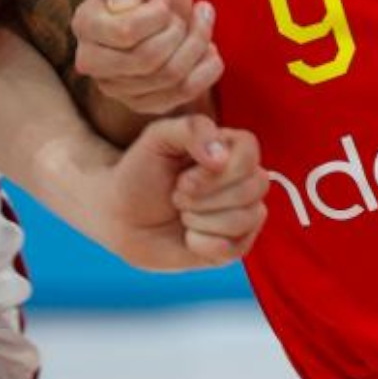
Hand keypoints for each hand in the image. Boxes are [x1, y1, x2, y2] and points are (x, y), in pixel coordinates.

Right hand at [72, 0, 222, 113]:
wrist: (165, 7)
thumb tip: (122, 3)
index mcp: (85, 23)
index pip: (126, 33)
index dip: (158, 14)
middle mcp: (91, 61)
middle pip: (146, 60)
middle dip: (179, 31)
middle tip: (183, 13)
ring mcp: (115, 87)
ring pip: (169, 78)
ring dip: (198, 44)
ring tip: (202, 21)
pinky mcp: (142, 103)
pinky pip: (183, 95)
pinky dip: (207, 68)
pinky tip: (209, 48)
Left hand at [100, 114, 268, 271]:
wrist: (121, 216)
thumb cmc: (141, 172)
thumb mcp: (158, 137)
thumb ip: (192, 129)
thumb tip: (221, 158)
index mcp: (230, 147)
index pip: (250, 152)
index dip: (218, 171)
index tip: (183, 179)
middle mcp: (243, 179)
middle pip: (255, 186)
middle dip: (204, 197)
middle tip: (177, 196)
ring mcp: (243, 213)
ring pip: (247, 218)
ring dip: (201, 220)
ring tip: (181, 214)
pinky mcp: (235, 245)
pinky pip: (237, 249)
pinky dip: (204, 245)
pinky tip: (188, 237)